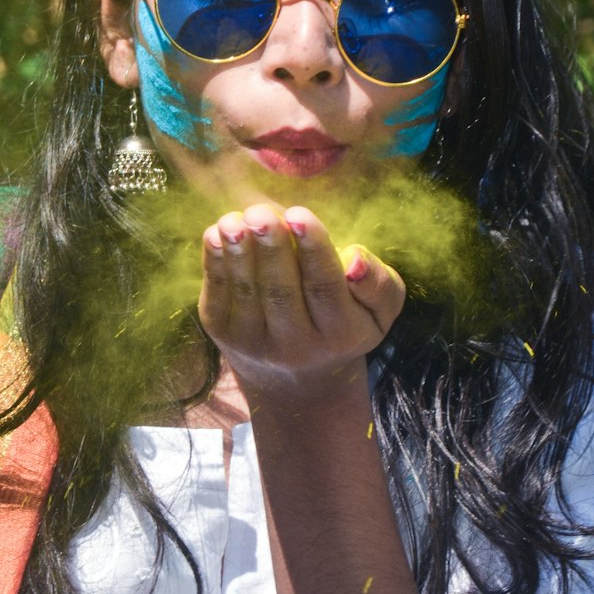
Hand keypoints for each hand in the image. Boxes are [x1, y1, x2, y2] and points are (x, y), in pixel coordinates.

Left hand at [199, 202, 404, 396]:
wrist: (298, 380)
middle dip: (270, 249)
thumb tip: (354, 260)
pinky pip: (217, 295)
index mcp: (340, 335)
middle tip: (261, 214)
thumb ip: (378, 285)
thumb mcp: (377, 313)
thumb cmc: (344, 326)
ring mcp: (255, 342)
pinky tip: (216, 233)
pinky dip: (215, 262)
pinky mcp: (223, 335)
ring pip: (247, 292)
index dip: (312, 250)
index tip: (300, 214)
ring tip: (234, 220)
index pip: (325, 288)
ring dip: (237, 253)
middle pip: (281, 292)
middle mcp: (296, 346)